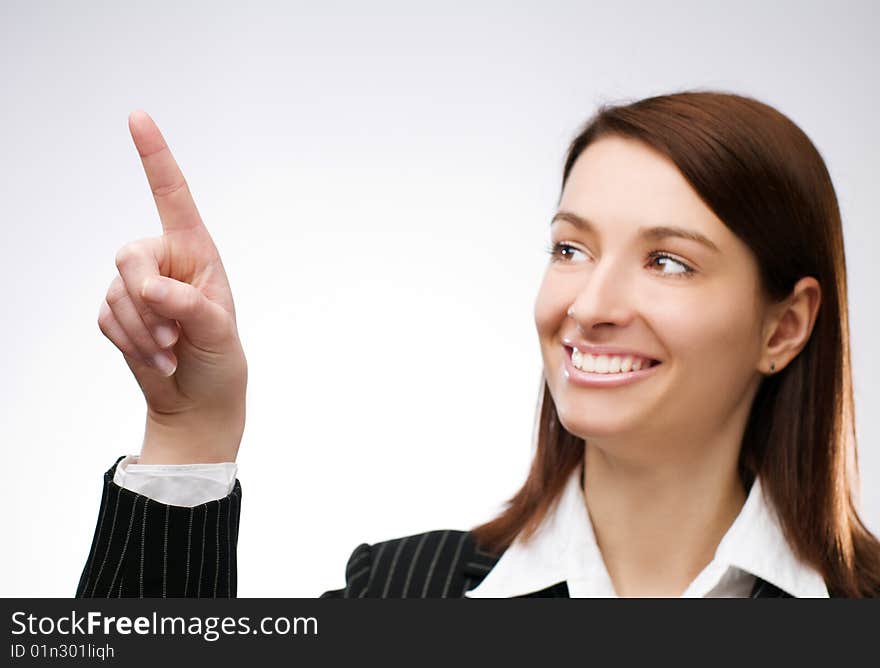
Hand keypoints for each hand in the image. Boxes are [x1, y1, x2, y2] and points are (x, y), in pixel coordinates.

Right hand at [97, 111, 246, 463]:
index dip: (155, 157)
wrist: (197, 399)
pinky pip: (105, 319)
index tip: (138, 118)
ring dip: (142, 331)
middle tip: (172, 332)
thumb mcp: (219, 331)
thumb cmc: (220, 359)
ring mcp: (136, 286)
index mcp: (196, 252)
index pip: (173, 197)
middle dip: (146, 300)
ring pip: (116, 294)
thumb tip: (150, 287)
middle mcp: (164, 261)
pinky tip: (157, 357)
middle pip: (130, 257)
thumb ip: (189, 304)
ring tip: (172, 349)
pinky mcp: (116, 310)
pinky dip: (130, 343)